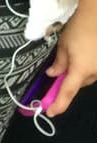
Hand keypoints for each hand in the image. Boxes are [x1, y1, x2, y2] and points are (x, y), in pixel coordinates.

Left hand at [46, 0, 96, 115]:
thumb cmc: (79, 29)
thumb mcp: (64, 46)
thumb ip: (59, 64)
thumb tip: (53, 75)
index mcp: (81, 70)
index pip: (68, 92)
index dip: (59, 104)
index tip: (50, 113)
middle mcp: (94, 73)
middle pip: (77, 84)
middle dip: (66, 81)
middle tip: (55, 74)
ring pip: (86, 78)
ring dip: (77, 73)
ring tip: (72, 55)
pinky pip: (93, 71)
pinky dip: (85, 67)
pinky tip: (83, 54)